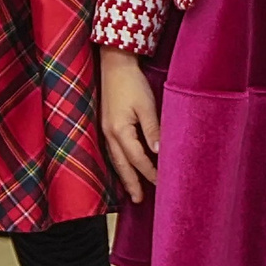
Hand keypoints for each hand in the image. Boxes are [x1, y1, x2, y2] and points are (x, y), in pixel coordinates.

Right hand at [99, 47, 160, 202]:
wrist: (114, 64)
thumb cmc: (132, 83)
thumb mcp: (146, 105)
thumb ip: (152, 129)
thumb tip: (158, 151)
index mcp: (119, 131)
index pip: (137, 159)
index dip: (149, 172)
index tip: (161, 183)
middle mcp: (109, 134)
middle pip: (122, 165)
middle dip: (131, 183)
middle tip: (139, 200)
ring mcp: (104, 130)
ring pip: (115, 159)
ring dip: (124, 175)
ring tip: (132, 190)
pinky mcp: (106, 124)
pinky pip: (112, 150)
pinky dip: (119, 163)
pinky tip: (123, 167)